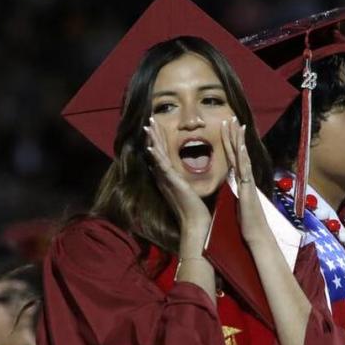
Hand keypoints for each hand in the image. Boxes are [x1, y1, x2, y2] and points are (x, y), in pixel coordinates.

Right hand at [144, 117, 210, 233]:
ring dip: (153, 140)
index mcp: (169, 177)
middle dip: (154, 135)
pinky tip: (151, 147)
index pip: (162, 154)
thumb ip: (184, 181)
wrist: (195, 223)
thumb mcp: (188, 190)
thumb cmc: (195, 209)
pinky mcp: (172, 183)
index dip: (159, 140)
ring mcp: (167, 179)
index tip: (157, 127)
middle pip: (157, 151)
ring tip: (149, 126)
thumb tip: (185, 176)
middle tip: (150, 120)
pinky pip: (163, 167)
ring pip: (157, 155)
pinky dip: (156, 157)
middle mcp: (164, 177)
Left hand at [220, 117, 271, 246]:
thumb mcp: (235, 203)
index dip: (229, 143)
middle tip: (231, 117)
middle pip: (238, 152)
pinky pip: (244, 169)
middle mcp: (244, 178)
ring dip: (239, 140)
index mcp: (239, 181)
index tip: (226, 128)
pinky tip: (241, 145)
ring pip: (242, 156)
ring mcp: (247, 182)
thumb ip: (232, 193)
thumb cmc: (246, 223)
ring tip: (237, 124)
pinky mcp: (247, 188)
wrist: (256, 235)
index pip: (233, 158)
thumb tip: (227, 188)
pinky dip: (243, 157)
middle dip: (234, 134)